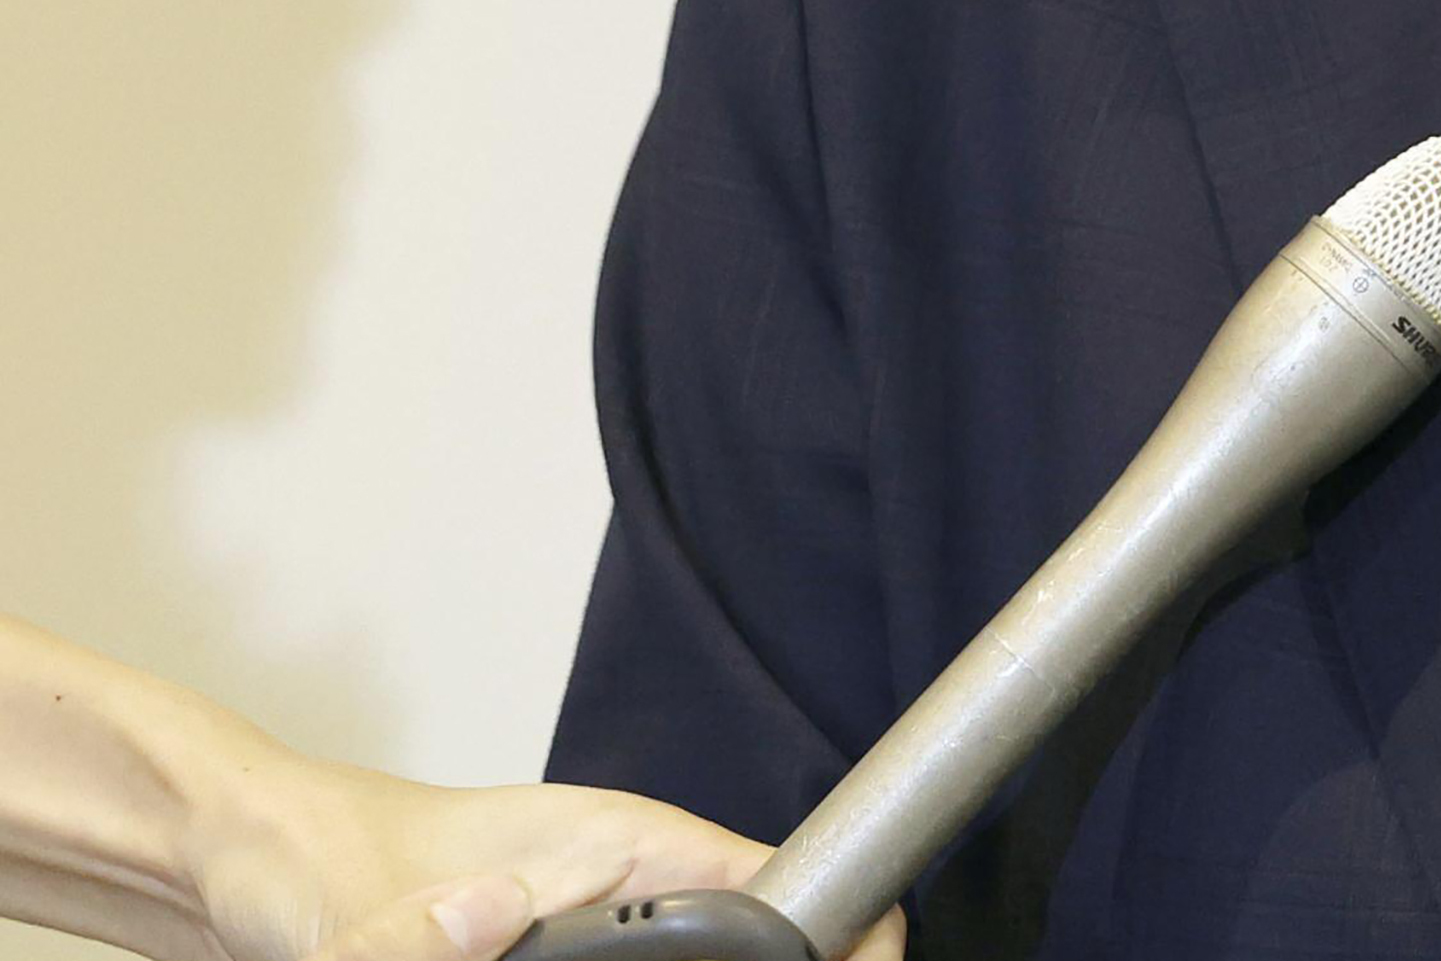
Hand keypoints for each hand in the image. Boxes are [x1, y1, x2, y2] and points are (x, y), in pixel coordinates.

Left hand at [205, 759, 901, 960]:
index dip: (841, 925)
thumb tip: (492, 920)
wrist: (249, 861)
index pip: (774, 873)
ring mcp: (590, 922)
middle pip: (752, 936)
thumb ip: (415, 940)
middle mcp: (619, 878)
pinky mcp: (552, 955)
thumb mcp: (352, 921)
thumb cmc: (309, 859)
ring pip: (701, 960)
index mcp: (610, 842)